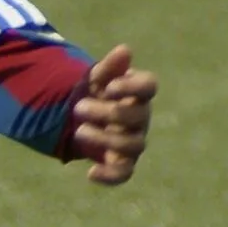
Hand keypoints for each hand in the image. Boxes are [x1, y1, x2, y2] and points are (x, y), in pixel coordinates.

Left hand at [66, 43, 154, 185]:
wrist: (81, 118)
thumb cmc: (94, 94)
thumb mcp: (95, 79)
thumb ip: (108, 67)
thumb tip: (124, 50)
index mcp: (137, 93)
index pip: (149, 86)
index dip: (132, 87)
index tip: (109, 87)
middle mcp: (140, 118)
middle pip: (136, 117)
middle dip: (107, 113)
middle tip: (78, 107)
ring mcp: (133, 140)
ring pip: (132, 145)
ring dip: (104, 140)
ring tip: (78, 131)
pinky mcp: (121, 161)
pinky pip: (124, 173)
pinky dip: (109, 176)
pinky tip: (90, 173)